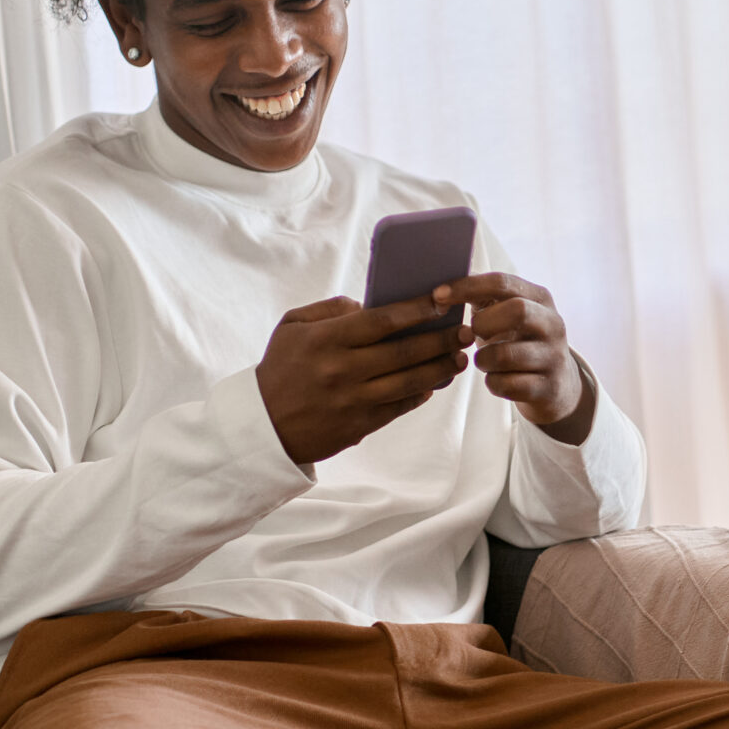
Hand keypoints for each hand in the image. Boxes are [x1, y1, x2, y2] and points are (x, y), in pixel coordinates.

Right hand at [256, 294, 468, 465]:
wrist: (262, 427)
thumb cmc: (279, 369)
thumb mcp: (292, 327)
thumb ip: (330, 309)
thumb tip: (369, 304)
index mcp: (326, 341)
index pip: (381, 320)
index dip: (416, 310)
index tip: (441, 301)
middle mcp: (342, 371)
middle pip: (403, 352)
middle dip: (440, 340)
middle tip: (465, 331)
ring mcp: (353, 401)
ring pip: (409, 382)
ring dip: (439, 369)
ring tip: (459, 358)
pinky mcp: (359, 426)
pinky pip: (399, 408)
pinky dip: (420, 394)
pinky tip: (434, 383)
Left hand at [439, 273, 596, 444]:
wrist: (557, 384)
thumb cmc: (518, 341)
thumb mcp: (506, 313)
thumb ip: (481, 295)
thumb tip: (440, 287)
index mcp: (539, 298)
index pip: (502, 282)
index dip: (467, 287)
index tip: (437, 295)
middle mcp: (553, 324)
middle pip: (517, 311)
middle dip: (484, 323)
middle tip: (471, 334)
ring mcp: (553, 357)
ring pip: (505, 355)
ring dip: (483, 359)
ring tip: (483, 360)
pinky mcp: (547, 388)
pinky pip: (507, 385)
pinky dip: (492, 383)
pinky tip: (496, 378)